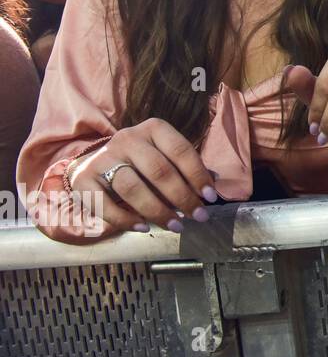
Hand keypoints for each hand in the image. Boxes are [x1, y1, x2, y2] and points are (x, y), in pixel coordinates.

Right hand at [59, 119, 217, 236]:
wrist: (94, 163)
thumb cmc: (140, 162)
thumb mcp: (164, 156)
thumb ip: (185, 168)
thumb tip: (213, 187)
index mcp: (153, 128)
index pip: (181, 150)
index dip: (198, 175)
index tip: (210, 198)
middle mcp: (127, 138)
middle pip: (159, 170)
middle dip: (182, 197)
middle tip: (198, 216)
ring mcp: (103, 158)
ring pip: (133, 188)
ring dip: (158, 211)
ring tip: (176, 226)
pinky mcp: (84, 179)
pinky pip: (105, 204)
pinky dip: (126, 220)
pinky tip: (144, 228)